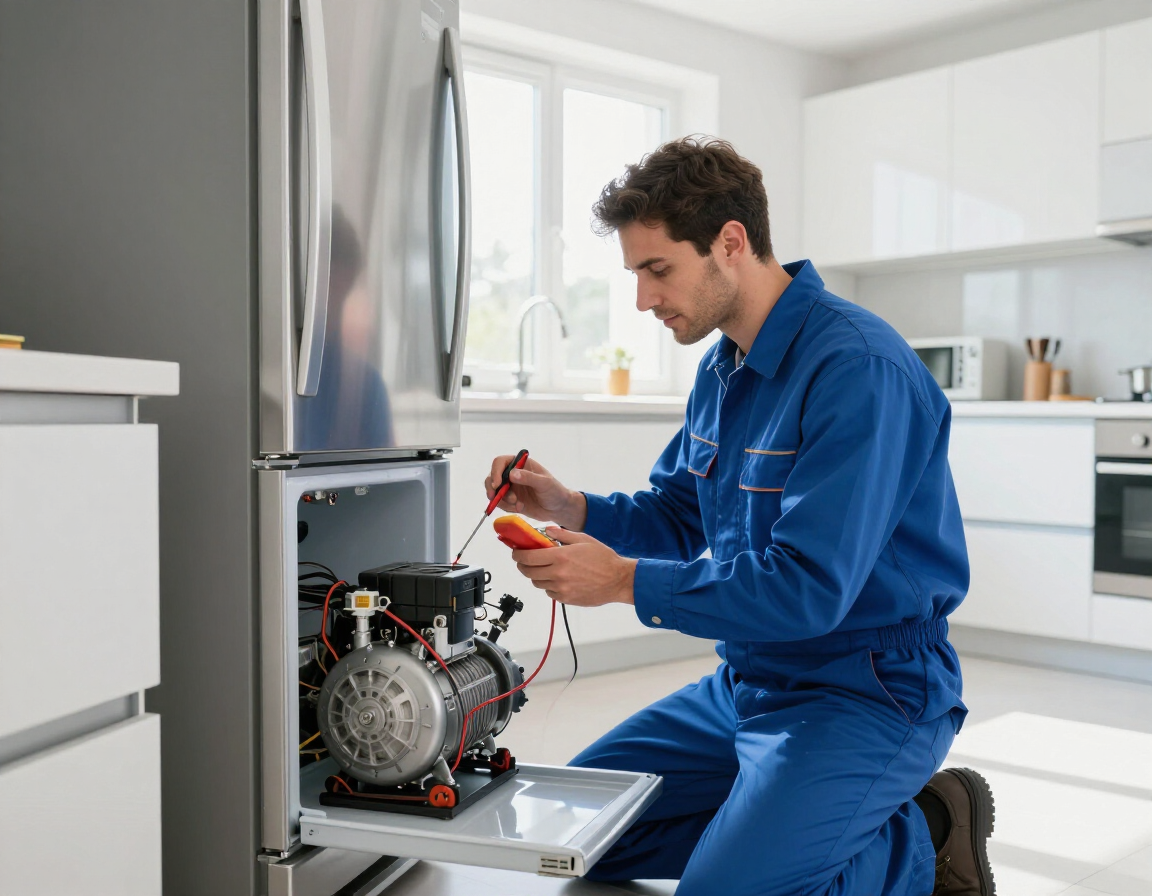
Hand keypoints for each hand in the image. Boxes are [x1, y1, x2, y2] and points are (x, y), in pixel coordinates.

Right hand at [486, 455, 586, 529]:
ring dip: (502, 500)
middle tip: (498, 498)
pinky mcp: (510, 500)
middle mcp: (513, 474)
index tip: (497, 485)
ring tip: (517, 504)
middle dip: (494, 489)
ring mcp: (511, 488)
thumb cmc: (555, 491)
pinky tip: (520, 508)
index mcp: (521, 464)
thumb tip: (512, 474)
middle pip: (492, 477)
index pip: (500, 462)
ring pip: (494, 492)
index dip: (495, 472)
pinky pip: (500, 503)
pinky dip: (507, 507)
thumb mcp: (544, 483)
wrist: (558, 509)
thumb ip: (529, 478)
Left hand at [511, 528, 635, 606]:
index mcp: (560, 557)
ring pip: (537, 583)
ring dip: (536, 575)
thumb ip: (562, 534)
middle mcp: (558, 574)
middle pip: (528, 572)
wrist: (618, 580)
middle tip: (525, 560)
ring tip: (544, 568)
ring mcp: (561, 589)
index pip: (528, 557)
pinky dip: (549, 586)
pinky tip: (558, 579)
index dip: (517, 554)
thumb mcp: (584, 539)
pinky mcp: (566, 599)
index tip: (516, 552)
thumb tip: (546, 530)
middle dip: (523, 565)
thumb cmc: (603, 558)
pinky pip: (549, 593)